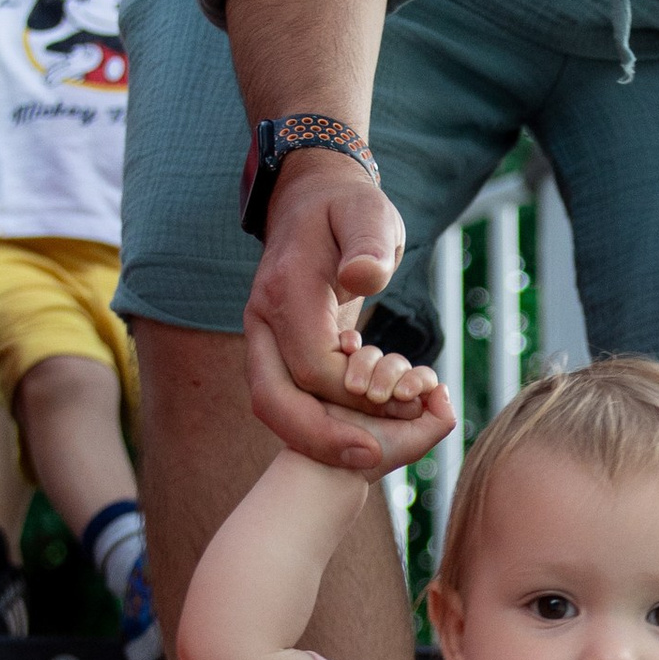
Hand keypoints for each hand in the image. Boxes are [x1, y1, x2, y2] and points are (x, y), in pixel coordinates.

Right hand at [244, 151, 414, 473]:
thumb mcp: (368, 213)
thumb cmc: (347, 208)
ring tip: (370, 452)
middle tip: (371, 459)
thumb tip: (364, 276)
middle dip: (319, 437)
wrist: (310, 200)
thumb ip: (368, 244)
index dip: (350, 395)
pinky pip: (286, 395)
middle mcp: (263, 318)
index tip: (396, 405)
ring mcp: (263, 335)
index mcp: (286, 290)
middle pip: (272, 399)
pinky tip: (359, 428)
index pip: (309, 364)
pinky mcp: (275, 347)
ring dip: (316, 435)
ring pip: (272, 404)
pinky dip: (316, 420)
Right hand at [322, 338, 456, 476]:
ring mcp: (355, 379)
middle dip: (389, 374)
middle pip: (396, 362)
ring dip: (366, 363)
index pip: (421, 378)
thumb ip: (440, 420)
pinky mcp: (330, 369)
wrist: (321, 462)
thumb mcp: (414, 443)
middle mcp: (382, 390)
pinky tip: (344, 349)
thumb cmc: (367, 456)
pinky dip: (347, 342)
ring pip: (371, 354)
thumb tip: (442, 388)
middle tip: (376, 396)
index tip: (404, 394)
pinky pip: (343, 345)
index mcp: (405, 404)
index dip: (416, 380)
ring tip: (354, 387)